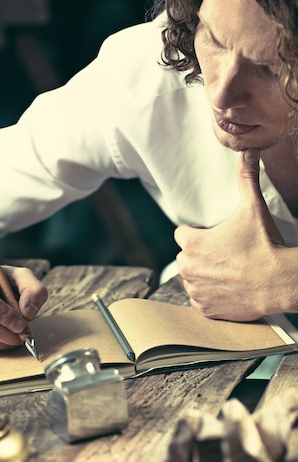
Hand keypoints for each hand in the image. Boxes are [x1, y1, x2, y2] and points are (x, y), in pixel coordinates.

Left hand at [174, 148, 286, 319]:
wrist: (279, 282)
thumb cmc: (264, 245)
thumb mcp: (253, 208)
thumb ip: (246, 178)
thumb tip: (249, 152)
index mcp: (191, 243)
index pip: (182, 234)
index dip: (198, 233)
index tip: (215, 236)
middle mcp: (187, 267)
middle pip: (186, 256)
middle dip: (201, 254)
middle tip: (226, 255)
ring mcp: (195, 290)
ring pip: (192, 278)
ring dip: (204, 275)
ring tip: (228, 271)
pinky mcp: (205, 309)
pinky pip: (199, 300)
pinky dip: (210, 295)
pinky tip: (227, 288)